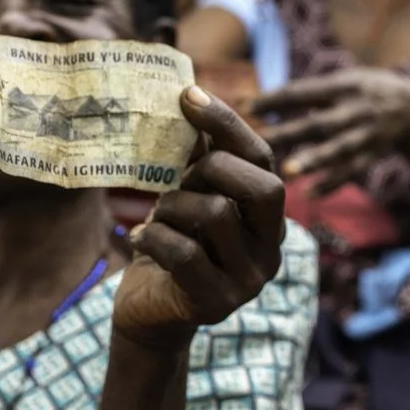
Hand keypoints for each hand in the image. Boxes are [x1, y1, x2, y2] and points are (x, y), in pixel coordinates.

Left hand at [115, 87, 286, 347]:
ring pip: (215, 215)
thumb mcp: (188, 199)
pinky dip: (153, 236)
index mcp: (268, 217)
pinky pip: (185, 252)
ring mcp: (248, 280)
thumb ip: (197, 159)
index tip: (188, 95)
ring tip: (156, 217)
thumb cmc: (172, 247)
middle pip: (261, 186)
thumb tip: (188, 96)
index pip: (264, 159)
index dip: (228, 123)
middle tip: (178, 181)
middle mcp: (270, 249)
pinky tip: (138, 239)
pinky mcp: (216, 303)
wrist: (150, 314)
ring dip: (171, 206)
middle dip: (210, 170)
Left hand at [253, 68, 409, 192]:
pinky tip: (310, 195)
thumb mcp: (342, 81)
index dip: (274, 98)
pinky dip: (332, 183)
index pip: (303, 92)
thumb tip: (254, 104)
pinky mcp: (373, 156)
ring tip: (287, 172)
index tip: (242, 105)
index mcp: (344, 86)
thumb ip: (306, 94)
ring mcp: (367, 135)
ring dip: (314, 160)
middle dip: (291, 131)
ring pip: (339, 149)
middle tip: (261, 139)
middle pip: (320, 121)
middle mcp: (356, 110)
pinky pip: (352, 172)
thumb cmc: (363, 92)